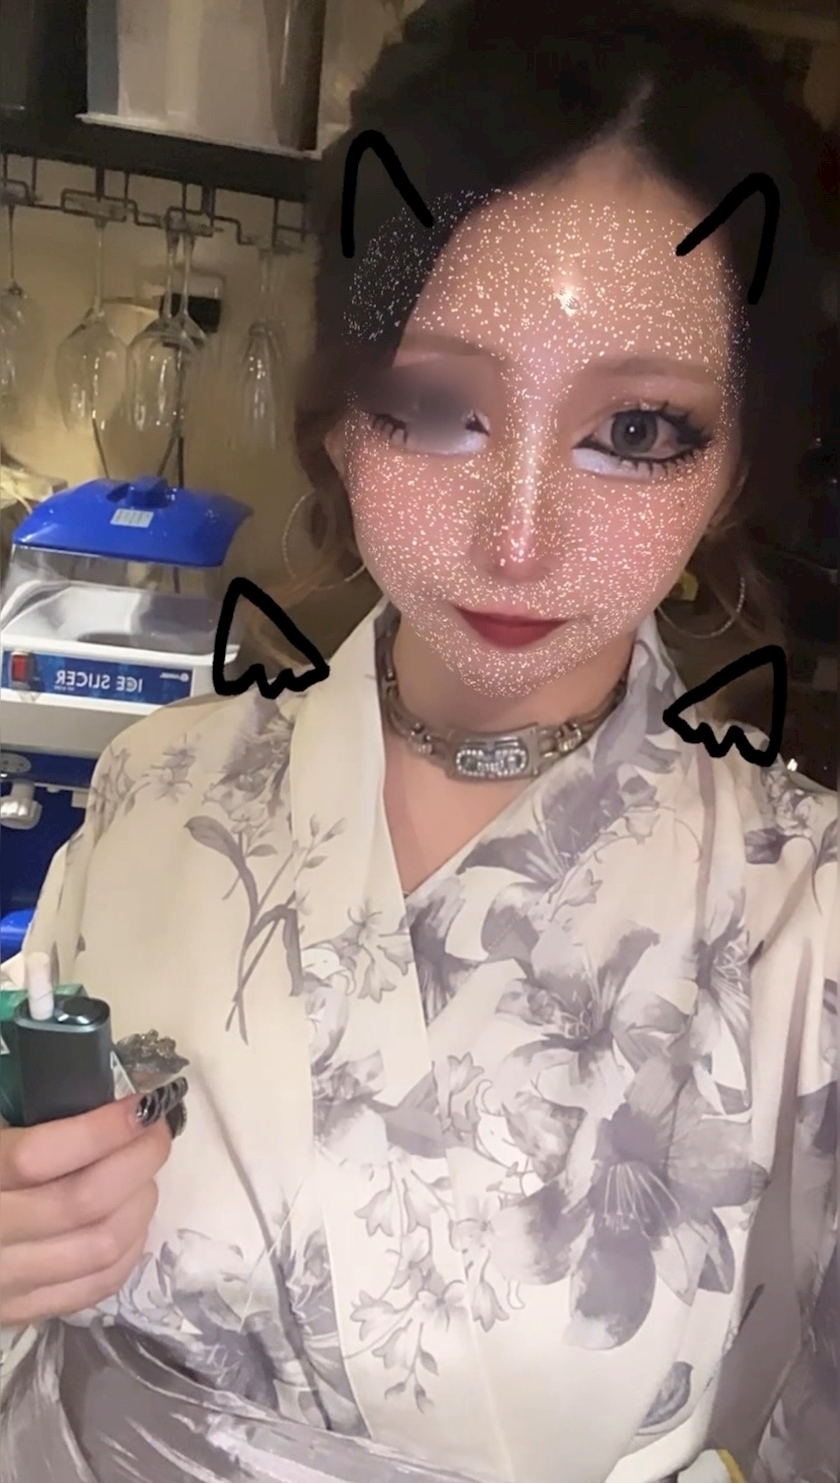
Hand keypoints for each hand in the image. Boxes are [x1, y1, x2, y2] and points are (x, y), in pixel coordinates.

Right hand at [0, 1078, 186, 1325]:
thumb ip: (14, 1108)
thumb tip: (82, 1079)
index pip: (38, 1156)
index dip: (100, 1128)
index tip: (140, 1102)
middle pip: (83, 1203)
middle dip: (138, 1159)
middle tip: (154, 1130)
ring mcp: (2, 1285)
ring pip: (100, 1247)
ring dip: (140, 1201)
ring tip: (144, 1170)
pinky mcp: (16, 1314)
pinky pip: (94, 1287)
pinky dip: (128, 1248)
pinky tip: (131, 1215)